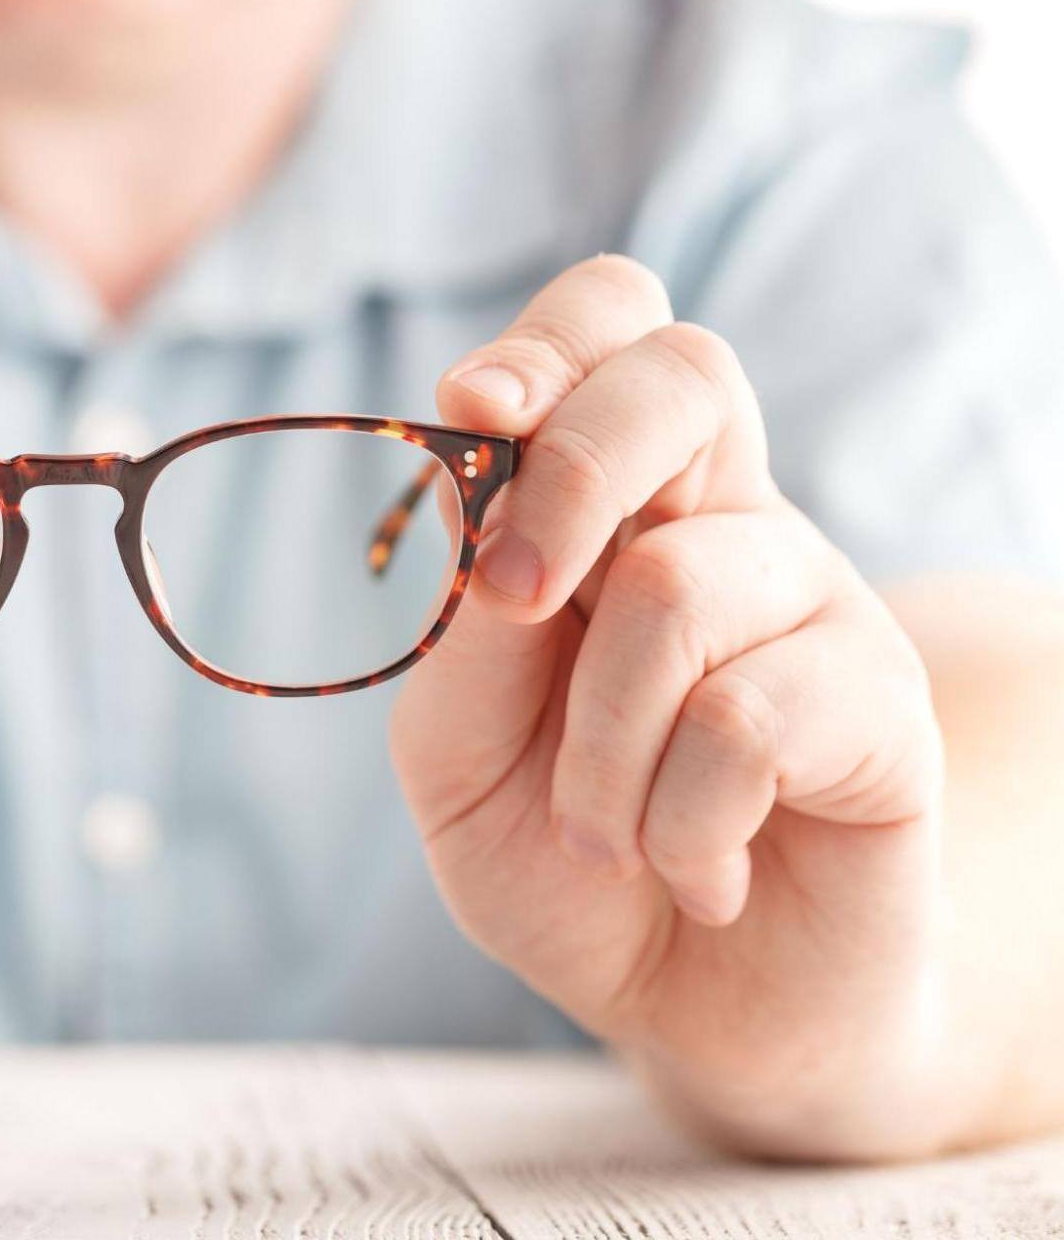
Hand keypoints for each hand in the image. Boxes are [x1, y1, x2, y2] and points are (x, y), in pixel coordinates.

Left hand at [391, 256, 946, 1154]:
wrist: (690, 1008)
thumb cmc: (565, 857)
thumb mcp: (458, 752)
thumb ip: (462, 631)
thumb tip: (481, 504)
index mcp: (610, 508)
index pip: (613, 330)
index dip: (545, 342)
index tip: (472, 411)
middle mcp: (723, 524)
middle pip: (683, 377)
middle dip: (567, 473)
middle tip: (519, 600)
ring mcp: (813, 603)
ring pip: (680, 584)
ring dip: (595, 746)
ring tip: (602, 831)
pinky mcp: (883, 704)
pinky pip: (746, 718)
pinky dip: (678, 822)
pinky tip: (700, 870)